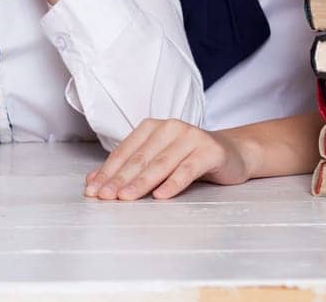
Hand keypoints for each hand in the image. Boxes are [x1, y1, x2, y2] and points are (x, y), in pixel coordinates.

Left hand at [84, 118, 247, 200]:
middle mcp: (170, 127)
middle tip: (105, 197)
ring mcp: (191, 137)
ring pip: (161, 163)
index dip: (108, 171)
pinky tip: (161, 195)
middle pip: (140, 158)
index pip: (125, 151)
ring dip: (141, 182)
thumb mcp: (158, 160)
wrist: (232, 153)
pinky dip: (173, 183)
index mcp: (152, 127)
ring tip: (126, 198)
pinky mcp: (210, 151)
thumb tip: (93, 181)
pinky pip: (188, 169)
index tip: (93, 190)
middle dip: (119, 179)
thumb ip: (129, 168)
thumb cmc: (189, 159)